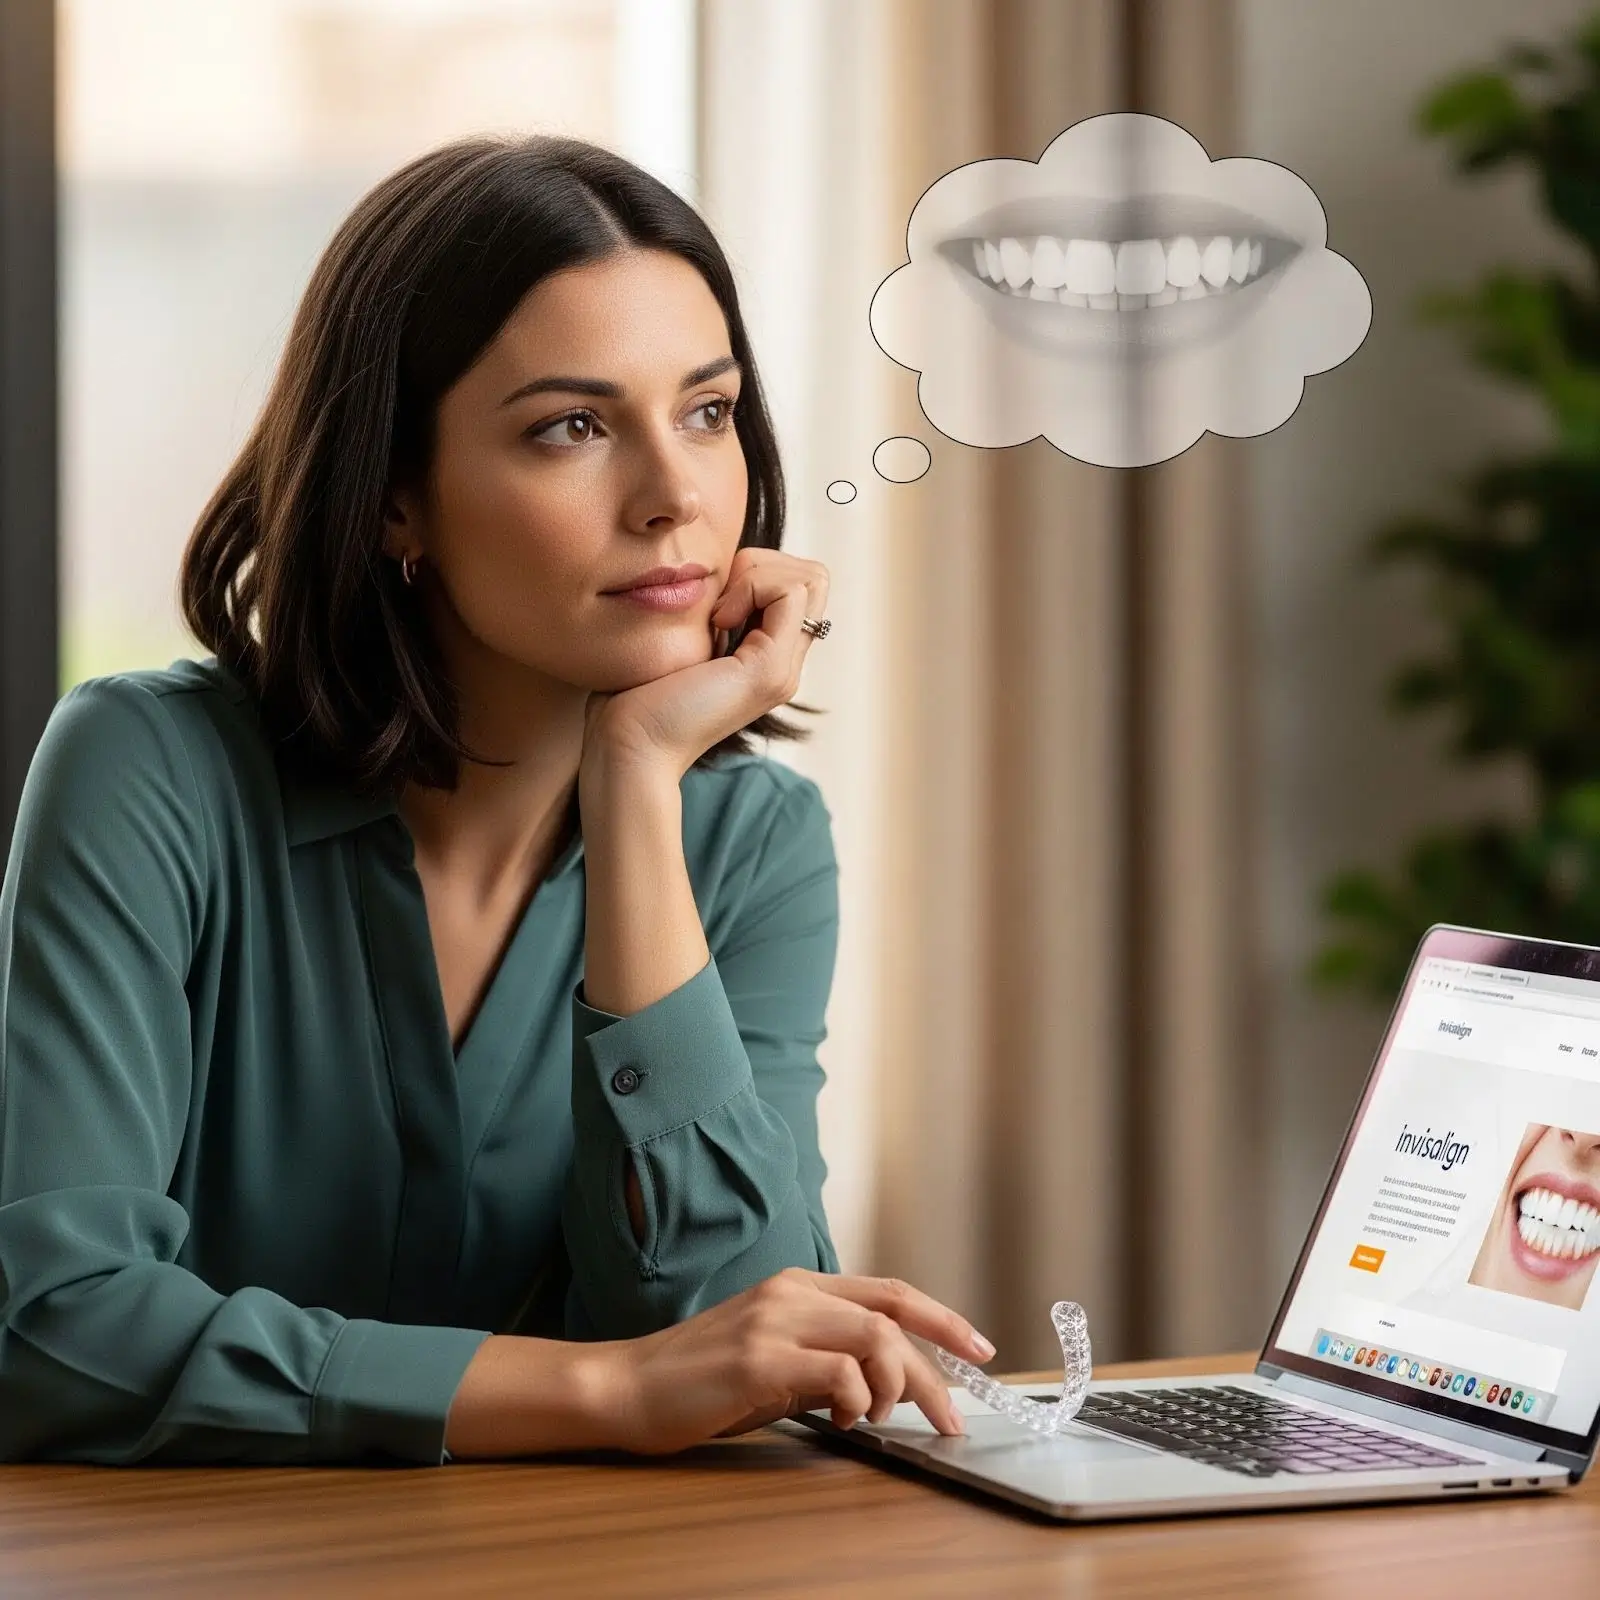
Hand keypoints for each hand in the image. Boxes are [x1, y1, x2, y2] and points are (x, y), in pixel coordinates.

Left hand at [581, 548, 828, 780]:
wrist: (631, 745)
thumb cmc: (638, 695)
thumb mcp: (683, 638)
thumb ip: (710, 610)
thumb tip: (717, 567)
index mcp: (767, 658)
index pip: (799, 585)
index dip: (759, 571)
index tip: (714, 600)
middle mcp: (785, 665)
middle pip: (814, 578)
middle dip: (764, 565)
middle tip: (719, 601)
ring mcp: (783, 669)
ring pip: (809, 580)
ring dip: (758, 575)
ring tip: (718, 614)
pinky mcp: (770, 669)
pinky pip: (789, 593)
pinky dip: (752, 587)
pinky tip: (717, 621)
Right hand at [591, 1267, 993, 1453]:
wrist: (627, 1387)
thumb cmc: (699, 1383)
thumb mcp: (774, 1362)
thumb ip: (825, 1362)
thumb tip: (884, 1384)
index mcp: (797, 1287)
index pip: (888, 1290)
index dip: (941, 1317)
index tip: (979, 1348)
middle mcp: (791, 1293)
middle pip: (892, 1315)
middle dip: (936, 1368)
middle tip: (952, 1417)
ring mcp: (775, 1321)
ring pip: (875, 1338)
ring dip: (896, 1387)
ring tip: (878, 1420)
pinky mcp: (759, 1358)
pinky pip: (838, 1372)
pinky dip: (856, 1399)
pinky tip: (841, 1421)